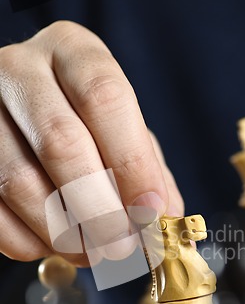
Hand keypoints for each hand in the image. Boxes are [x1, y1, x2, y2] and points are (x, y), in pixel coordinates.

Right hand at [0, 21, 183, 265]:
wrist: (25, 114)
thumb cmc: (86, 124)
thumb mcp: (122, 130)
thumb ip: (147, 168)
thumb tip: (165, 217)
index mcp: (72, 51)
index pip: (104, 97)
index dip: (132, 162)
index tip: (151, 211)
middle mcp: (20, 70)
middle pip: (60, 142)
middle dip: (100, 209)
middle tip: (123, 246)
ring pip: (19, 181)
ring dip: (64, 233)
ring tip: (95, 251)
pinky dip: (29, 240)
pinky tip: (56, 243)